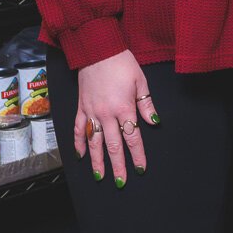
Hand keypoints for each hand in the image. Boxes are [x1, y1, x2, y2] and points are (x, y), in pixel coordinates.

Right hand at [74, 49, 157, 186]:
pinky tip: (81, 155)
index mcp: (124, 108)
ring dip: (97, 160)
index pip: (132, 138)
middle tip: (121, 182)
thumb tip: (154, 123)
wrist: (97, 50)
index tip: (140, 169)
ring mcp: (91, 112)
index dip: (137, 155)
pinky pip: (78, 129)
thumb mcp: (140, 81)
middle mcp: (106, 114)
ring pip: (94, 142)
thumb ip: (146, 104)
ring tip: (100, 176)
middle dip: (118, 165)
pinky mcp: (81, 107)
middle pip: (113, 145)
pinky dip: (79, 143)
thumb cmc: (122, 63)